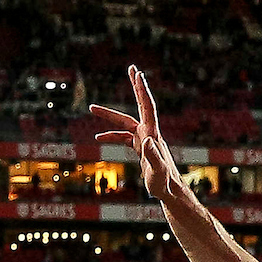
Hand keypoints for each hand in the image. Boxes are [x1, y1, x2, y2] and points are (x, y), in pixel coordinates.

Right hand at [90, 66, 180, 201]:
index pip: (147, 107)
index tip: (138, 73)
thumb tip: (145, 140)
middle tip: (131, 68)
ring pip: (125, 123)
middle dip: (135, 87)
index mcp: (152, 135)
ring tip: (91, 108)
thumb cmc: (164, 184)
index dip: (142, 90)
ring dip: (109, 116)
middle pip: (140, 105)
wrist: (170, 193)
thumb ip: (152, 156)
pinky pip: (124, 137)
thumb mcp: (157, 172)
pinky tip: (98, 138)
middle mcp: (149, 134)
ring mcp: (145, 140)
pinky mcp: (140, 148)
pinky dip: (112, 136)